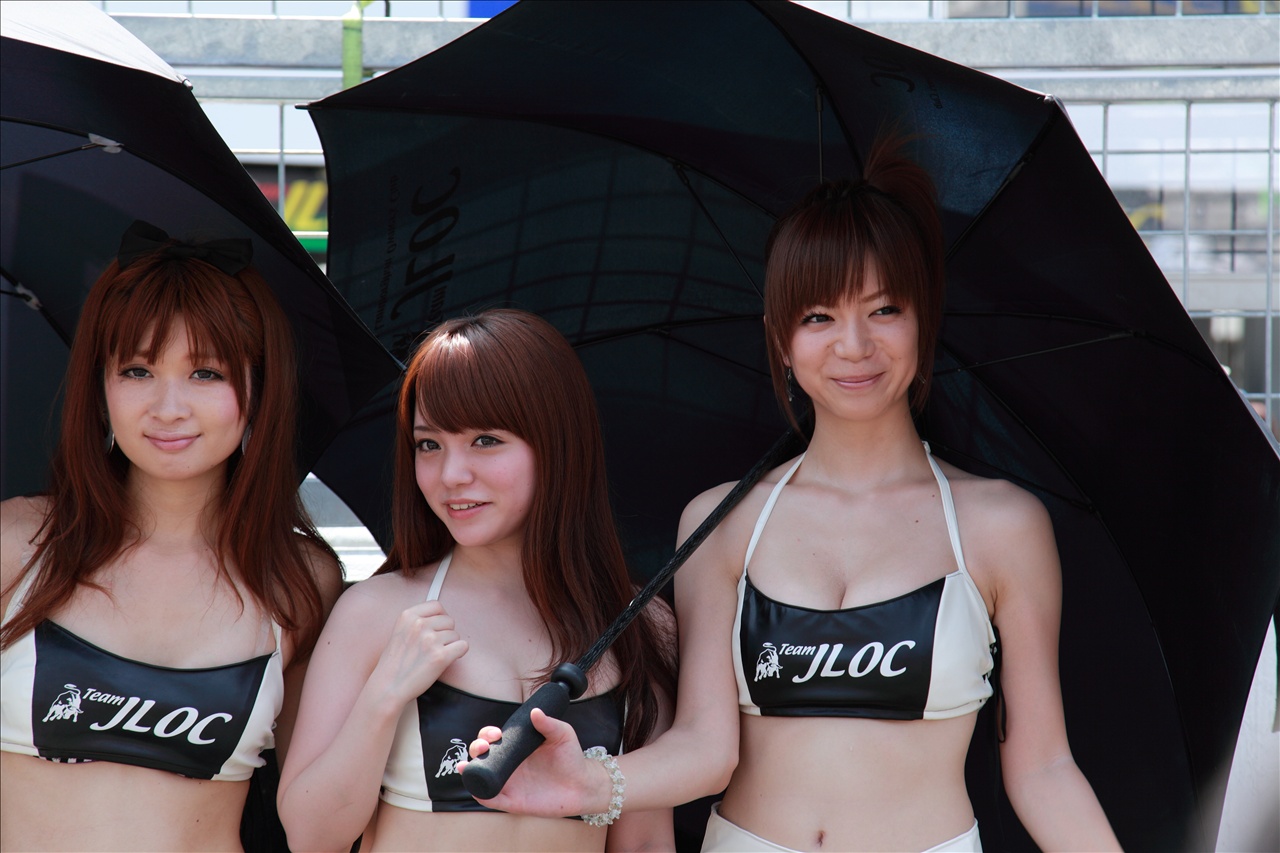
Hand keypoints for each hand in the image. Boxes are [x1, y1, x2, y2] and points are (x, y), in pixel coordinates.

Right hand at [369, 601, 466, 707]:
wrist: (388, 687)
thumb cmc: (395, 663)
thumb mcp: (400, 632)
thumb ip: (418, 621)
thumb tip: (442, 616)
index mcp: (407, 616)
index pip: (437, 606)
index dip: (440, 618)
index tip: (436, 629)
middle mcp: (419, 624)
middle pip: (449, 620)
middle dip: (445, 633)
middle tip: (433, 647)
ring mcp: (430, 640)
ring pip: (456, 635)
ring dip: (449, 646)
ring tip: (433, 656)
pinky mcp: (440, 656)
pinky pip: (463, 646)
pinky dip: (458, 654)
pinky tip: (445, 660)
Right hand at [458, 708, 603, 816]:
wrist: (582, 785)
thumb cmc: (571, 758)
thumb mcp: (562, 735)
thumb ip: (549, 724)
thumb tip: (535, 712)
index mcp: (516, 747)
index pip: (494, 738)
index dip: (487, 733)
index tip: (496, 733)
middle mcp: (509, 764)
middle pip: (482, 755)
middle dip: (476, 747)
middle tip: (484, 746)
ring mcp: (509, 782)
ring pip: (481, 776)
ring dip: (470, 770)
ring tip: (468, 764)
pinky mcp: (512, 801)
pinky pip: (490, 798)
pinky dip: (479, 793)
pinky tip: (475, 785)